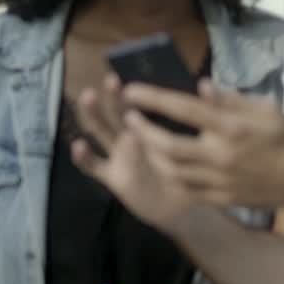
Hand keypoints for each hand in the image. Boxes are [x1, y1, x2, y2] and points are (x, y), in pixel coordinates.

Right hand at [71, 86, 199, 232]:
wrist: (179, 204)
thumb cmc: (187, 169)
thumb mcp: (195, 143)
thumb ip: (201, 114)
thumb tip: (205, 83)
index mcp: (149, 128)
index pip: (138, 105)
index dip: (134, 91)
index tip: (128, 79)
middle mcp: (131, 138)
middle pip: (118, 113)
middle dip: (112, 97)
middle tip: (110, 80)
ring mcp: (120, 156)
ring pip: (103, 132)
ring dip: (94, 115)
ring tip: (88, 98)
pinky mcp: (114, 177)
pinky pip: (95, 167)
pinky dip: (84, 157)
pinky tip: (78, 145)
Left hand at [121, 80, 283, 210]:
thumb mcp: (266, 109)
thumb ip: (231, 99)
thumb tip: (200, 86)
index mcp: (232, 128)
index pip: (184, 109)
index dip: (153, 98)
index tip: (131, 90)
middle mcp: (221, 155)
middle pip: (168, 145)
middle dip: (142, 130)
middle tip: (128, 117)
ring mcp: (219, 181)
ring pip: (171, 170)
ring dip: (150, 154)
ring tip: (141, 140)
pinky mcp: (220, 198)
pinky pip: (184, 189)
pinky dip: (168, 175)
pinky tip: (162, 164)